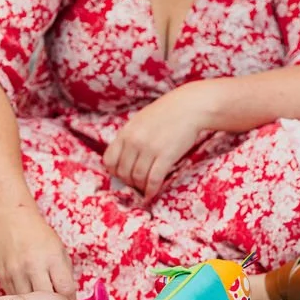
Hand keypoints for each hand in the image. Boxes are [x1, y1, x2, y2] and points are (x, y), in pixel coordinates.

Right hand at [0, 207, 75, 297]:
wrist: (12, 220)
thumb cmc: (39, 236)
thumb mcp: (60, 250)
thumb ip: (65, 275)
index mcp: (52, 258)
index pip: (66, 290)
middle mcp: (33, 267)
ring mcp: (15, 274)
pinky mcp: (3, 278)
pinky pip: (16, 298)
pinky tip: (28, 297)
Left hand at [103, 84, 207, 199]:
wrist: (190, 107)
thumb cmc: (165, 113)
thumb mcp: (139, 121)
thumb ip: (129, 138)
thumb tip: (122, 159)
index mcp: (125, 133)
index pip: (109, 161)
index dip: (114, 172)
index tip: (122, 176)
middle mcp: (134, 141)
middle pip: (123, 173)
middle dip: (128, 182)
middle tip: (136, 184)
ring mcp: (149, 149)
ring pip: (137, 178)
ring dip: (141, 187)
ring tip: (145, 188)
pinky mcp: (166, 156)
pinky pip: (153, 180)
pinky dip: (151, 190)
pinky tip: (152, 193)